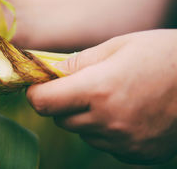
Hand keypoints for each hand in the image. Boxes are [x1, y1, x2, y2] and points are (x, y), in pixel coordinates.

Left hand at [27, 29, 176, 163]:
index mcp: (98, 90)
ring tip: (113, 96)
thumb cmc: (163, 55)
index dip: (36, 92)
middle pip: (60, 119)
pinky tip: (127, 112)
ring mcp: (124, 143)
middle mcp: (108, 122)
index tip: (39, 83)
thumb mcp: (117, 46)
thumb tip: (48, 70)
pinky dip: (106, 130)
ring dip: (86, 117)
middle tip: (81, 85)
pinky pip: (105, 144)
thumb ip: (77, 62)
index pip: (43, 102)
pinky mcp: (138, 154)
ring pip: (83, 132)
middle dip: (62, 102)